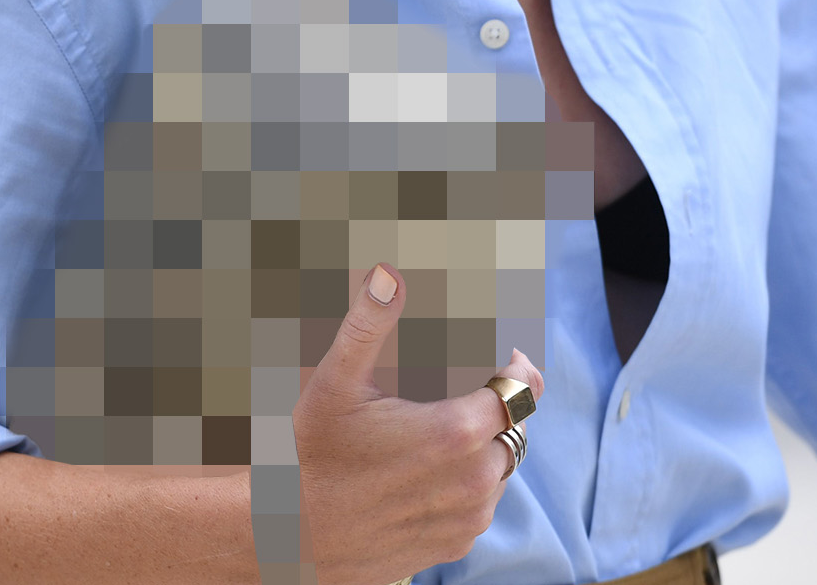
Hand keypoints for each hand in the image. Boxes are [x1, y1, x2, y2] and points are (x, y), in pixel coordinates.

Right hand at [289, 263, 544, 584]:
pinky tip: (421, 475)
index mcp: (455, 432)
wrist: (294, 538)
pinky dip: (465, 485)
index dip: (518, 369)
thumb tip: (387, 274)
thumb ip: (368, 325)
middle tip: (451, 396)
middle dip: (492, 410)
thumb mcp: (333, 383)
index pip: (522, 392)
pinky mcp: (458, 542)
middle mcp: (475, 479)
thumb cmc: (312, 456)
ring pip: (499, 468)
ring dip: (481, 449)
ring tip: (431, 438)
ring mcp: (469, 515)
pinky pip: (480, 505)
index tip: (505, 357)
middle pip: (511, 430)